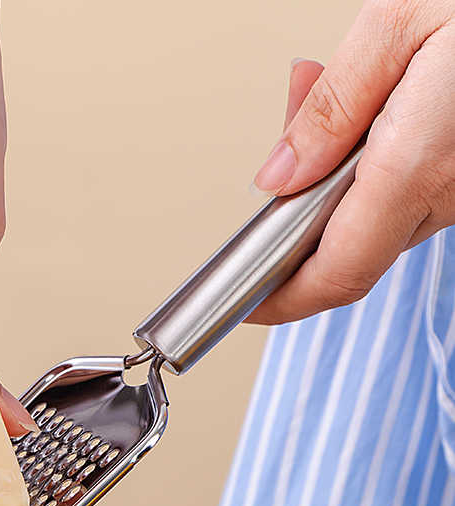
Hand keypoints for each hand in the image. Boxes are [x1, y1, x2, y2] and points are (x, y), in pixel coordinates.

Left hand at [246, 0, 454, 324]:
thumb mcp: (402, 24)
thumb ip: (332, 107)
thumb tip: (279, 175)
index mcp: (420, 163)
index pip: (336, 273)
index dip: (283, 300)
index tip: (246, 304)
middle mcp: (451, 192)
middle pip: (349, 249)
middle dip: (298, 217)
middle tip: (283, 152)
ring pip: (379, 219)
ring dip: (335, 182)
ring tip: (327, 96)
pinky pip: (412, 194)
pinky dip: (373, 168)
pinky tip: (374, 112)